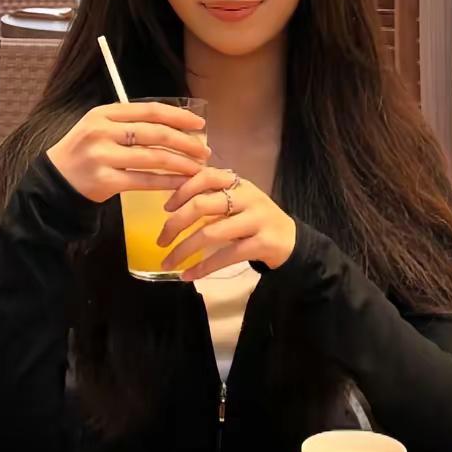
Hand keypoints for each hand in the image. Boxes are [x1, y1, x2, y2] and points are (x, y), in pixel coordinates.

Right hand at [47, 101, 208, 204]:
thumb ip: (128, 122)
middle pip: (155, 133)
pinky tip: (182, 184)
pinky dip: (167, 182)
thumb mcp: (98, 127)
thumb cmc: (83, 153)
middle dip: (185, 142)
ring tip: (198, 168)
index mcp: (104, 113)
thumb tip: (173, 125)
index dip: (178, 116)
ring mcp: (103, 156)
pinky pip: (144, 180)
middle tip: (204, 150)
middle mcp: (103, 131)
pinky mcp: (105, 181)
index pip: (149, 110)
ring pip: (153, 158)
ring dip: (181, 163)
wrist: (54, 182)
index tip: (199, 124)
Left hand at [159, 166, 296, 280]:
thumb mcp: (238, 201)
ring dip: (184, 250)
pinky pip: (225, 256)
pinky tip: (189, 275)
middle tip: (161, 241)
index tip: (165, 208)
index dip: (182, 190)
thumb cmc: (256, 220)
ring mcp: (257, 220)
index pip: (205, 176)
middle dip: (175, 224)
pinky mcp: (262, 243)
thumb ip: (212, 197)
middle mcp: (248, 197)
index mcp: (238, 183)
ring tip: (168, 263)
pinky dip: (203, 268)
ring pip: (210, 233)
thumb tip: (172, 203)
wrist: (291, 241)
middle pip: (202, 205)